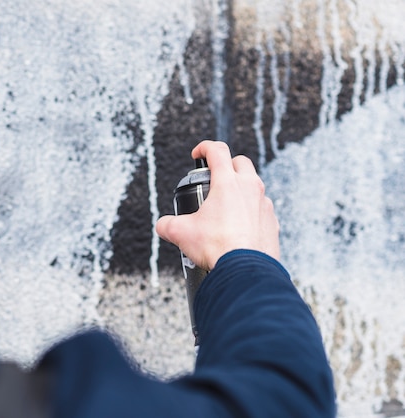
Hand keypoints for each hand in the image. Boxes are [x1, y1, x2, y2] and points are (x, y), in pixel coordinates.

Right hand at [156, 141, 279, 270]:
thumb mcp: (181, 233)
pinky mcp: (272, 222)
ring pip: (254, 185)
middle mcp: (250, 188)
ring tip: (226, 207)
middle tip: (214, 180)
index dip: (204, 147)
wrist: (244, 271)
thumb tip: (163, 225)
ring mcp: (264, 204)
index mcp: (227, 183)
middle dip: (227, 165)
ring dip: (241, 189)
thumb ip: (167, 224)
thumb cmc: (217, 248)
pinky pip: (261, 208)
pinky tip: (239, 226)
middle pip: (241, 162)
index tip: (198, 154)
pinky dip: (251, 211)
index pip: (217, 150)